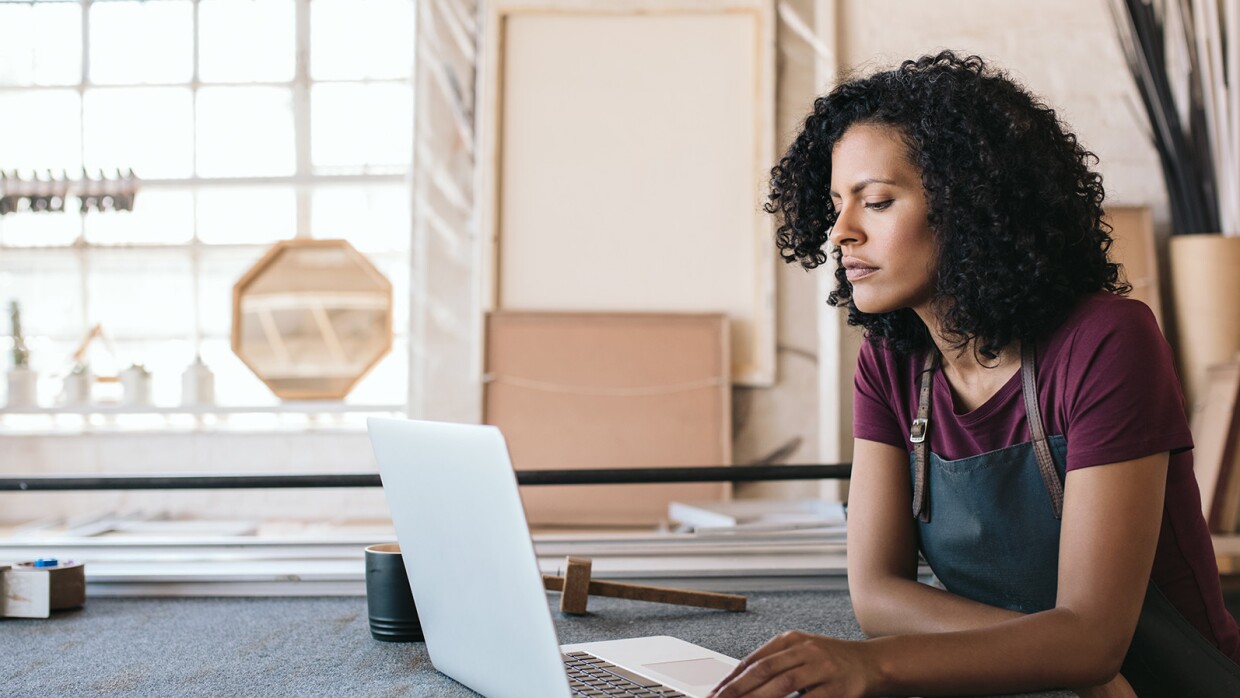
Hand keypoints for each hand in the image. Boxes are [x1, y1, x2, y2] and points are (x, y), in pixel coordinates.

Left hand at [708, 630, 877, 697]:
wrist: (871, 663)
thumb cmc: (830, 661)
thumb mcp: (801, 652)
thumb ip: (774, 664)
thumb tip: (737, 683)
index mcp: (791, 639)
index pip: (754, 660)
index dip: (731, 679)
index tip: (714, 694)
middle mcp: (805, 650)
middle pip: (764, 671)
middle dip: (737, 690)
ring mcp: (822, 668)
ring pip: (783, 685)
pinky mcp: (837, 689)